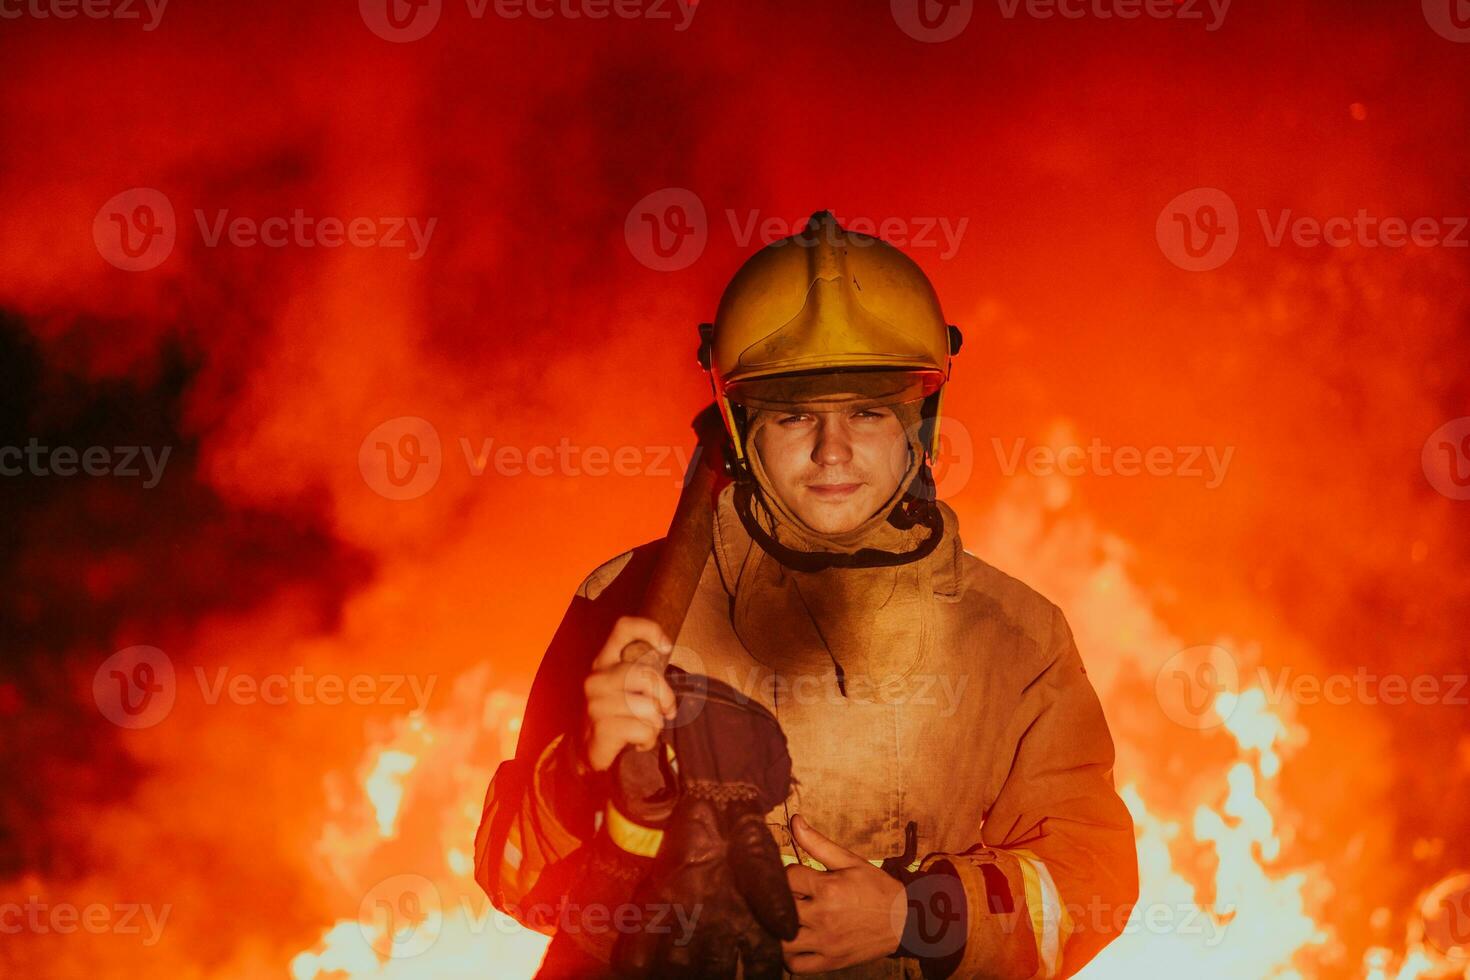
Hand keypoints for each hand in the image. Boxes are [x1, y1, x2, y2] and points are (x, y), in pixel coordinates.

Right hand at [580, 616, 677, 771]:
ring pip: (649, 707)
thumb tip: (667, 655)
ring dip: (656, 724)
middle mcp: (597, 678)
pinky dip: (649, 740)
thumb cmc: (615, 715)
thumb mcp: (624, 687)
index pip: (623, 628)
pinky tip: (639, 742)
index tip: (666, 647)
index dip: (649, 630)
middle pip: (647, 674)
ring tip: (646, 729)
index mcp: (604, 661)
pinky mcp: (602, 728)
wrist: (585, 751)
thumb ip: (642, 673)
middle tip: (666, 710)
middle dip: (665, 696)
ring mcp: (597, 703)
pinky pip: (644, 730)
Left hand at [782, 814, 907, 973]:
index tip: (797, 877)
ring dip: (779, 929)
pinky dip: (789, 957)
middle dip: (780, 900)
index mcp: (828, 888)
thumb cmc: (877, 888)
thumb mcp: (851, 861)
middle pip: (779, 908)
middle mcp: (823, 917)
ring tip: (787, 920)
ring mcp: (825, 942)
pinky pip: (796, 965)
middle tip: (789, 898)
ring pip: (781, 941)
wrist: (905, 920)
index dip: (788, 874)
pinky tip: (794, 942)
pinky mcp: (829, 961)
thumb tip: (794, 820)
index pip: (787, 877)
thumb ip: (818, 843)